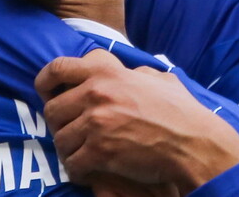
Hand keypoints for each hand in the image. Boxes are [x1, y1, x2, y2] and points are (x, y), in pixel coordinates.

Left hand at [35, 49, 238, 194]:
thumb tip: (130, 72)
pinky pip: (72, 164)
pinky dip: (79, 170)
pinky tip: (91, 170)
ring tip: (84, 154)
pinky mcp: (99, 151)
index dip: (45, 81)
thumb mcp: (159, 78)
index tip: (45, 92)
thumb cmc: (181, 111)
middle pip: (53, 110)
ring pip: (60, 140)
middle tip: (73, 133)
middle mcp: (97, 93)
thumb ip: (136, 72)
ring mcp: (96, 122)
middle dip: (60, 124)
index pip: (58, 68)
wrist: (194, 142)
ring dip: (70, 150)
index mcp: (107, 72)